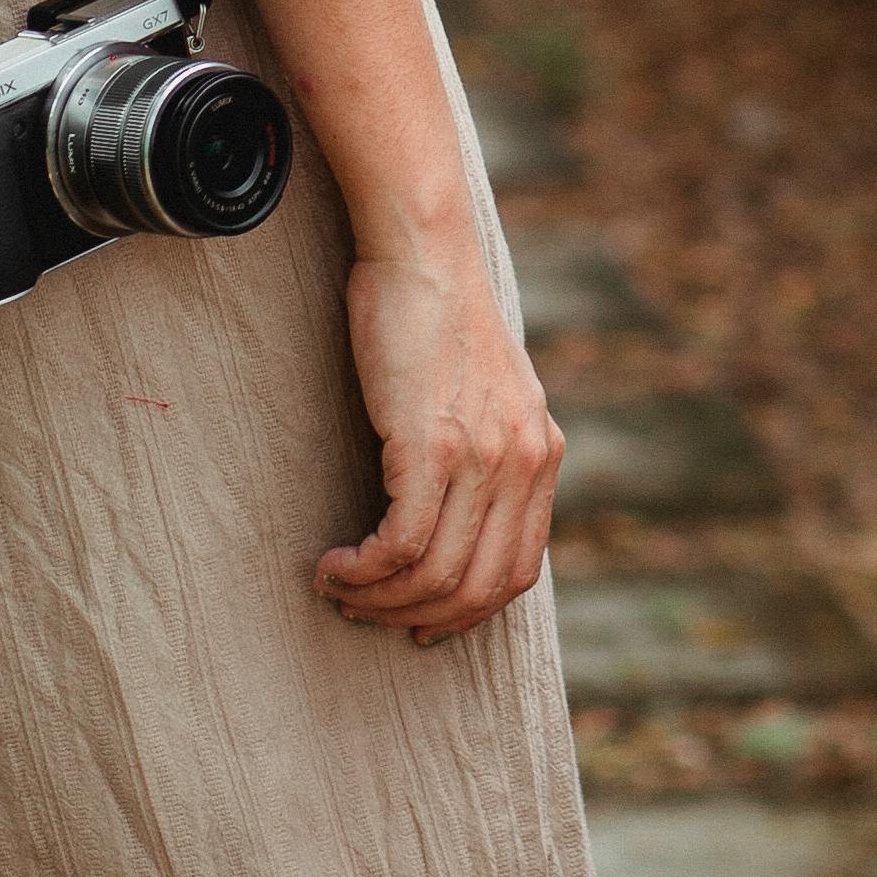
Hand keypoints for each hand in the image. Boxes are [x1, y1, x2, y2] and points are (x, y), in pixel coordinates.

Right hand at [316, 231, 560, 639]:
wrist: (423, 253)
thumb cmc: (436, 318)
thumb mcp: (491, 391)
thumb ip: (492, 450)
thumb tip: (465, 515)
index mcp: (543, 452)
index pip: (520, 570)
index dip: (467, 611)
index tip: (422, 623)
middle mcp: (524, 460)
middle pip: (479, 587)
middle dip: (417, 616)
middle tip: (367, 613)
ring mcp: (483, 455)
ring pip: (437, 574)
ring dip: (379, 599)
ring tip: (340, 588)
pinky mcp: (433, 445)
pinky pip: (403, 543)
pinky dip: (364, 570)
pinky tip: (334, 565)